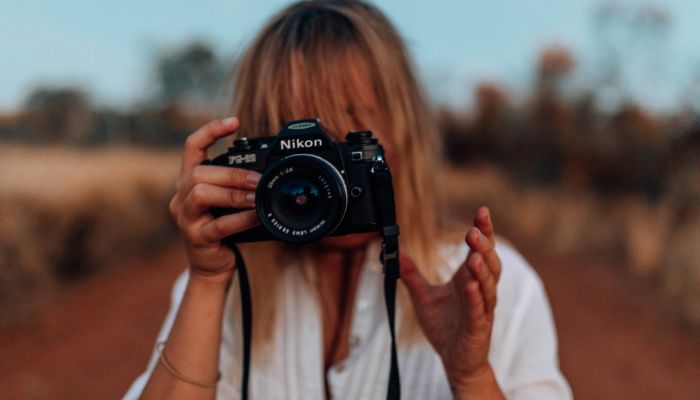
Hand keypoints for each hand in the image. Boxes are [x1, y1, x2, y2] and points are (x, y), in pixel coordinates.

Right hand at [168, 117, 260, 282]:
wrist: (213, 268)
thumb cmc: (224, 231)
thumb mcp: (228, 203)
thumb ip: (237, 186)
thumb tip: (268, 172)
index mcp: (189, 183)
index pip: (192, 147)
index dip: (210, 131)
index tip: (234, 121)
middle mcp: (181, 198)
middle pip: (198, 172)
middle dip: (231, 173)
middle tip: (258, 179)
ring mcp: (185, 219)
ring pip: (201, 194)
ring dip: (233, 193)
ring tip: (256, 197)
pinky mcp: (196, 239)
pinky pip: (217, 225)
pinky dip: (240, 219)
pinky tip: (256, 217)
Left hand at [400, 206, 502, 396]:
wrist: (455, 361)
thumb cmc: (445, 327)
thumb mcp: (423, 297)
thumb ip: (412, 274)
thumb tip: (395, 253)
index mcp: (470, 279)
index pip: (480, 250)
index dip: (483, 231)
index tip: (482, 211)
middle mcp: (480, 290)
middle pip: (489, 263)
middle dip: (484, 245)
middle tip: (474, 229)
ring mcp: (482, 309)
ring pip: (488, 285)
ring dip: (482, 268)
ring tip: (474, 253)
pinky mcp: (477, 327)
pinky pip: (478, 310)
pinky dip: (475, 296)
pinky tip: (470, 285)